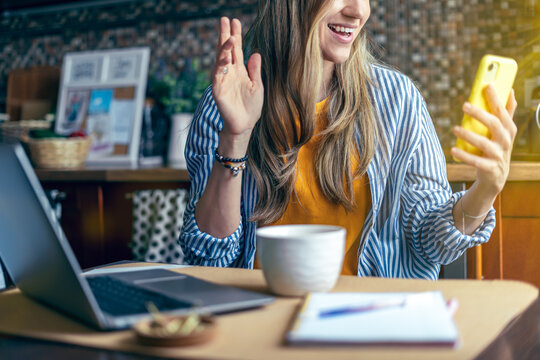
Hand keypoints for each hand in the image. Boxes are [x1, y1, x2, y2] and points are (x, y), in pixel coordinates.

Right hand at [212, 17, 263, 153]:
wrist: (244, 125)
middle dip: (225, 35)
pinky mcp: (218, 89)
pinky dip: (220, 64)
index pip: (237, 50)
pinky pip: (217, 74)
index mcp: (240, 71)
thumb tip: (255, 53)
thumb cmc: (251, 108)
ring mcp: (223, 80)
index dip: (236, 35)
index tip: (235, 21)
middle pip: (226, 50)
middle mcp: (230, 73)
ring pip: (221, 60)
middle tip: (225, 19)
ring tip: (230, 37)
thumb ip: (255, 70)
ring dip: (225, 48)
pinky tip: (225, 55)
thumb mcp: (257, 86)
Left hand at [451, 85, 517, 195]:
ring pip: (484, 143)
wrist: (495, 176)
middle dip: (479, 113)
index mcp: (508, 129)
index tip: (487, 85)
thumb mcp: (504, 131)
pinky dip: (464, 155)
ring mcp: (498, 155)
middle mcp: (506, 141)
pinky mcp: (489, 168)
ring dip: (468, 135)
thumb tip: (510, 90)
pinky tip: (453, 149)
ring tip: (455, 128)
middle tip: (464, 105)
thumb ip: (506, 112)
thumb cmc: (497, 147)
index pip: (503, 111)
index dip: (496, 98)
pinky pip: (476, 161)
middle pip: (494, 124)